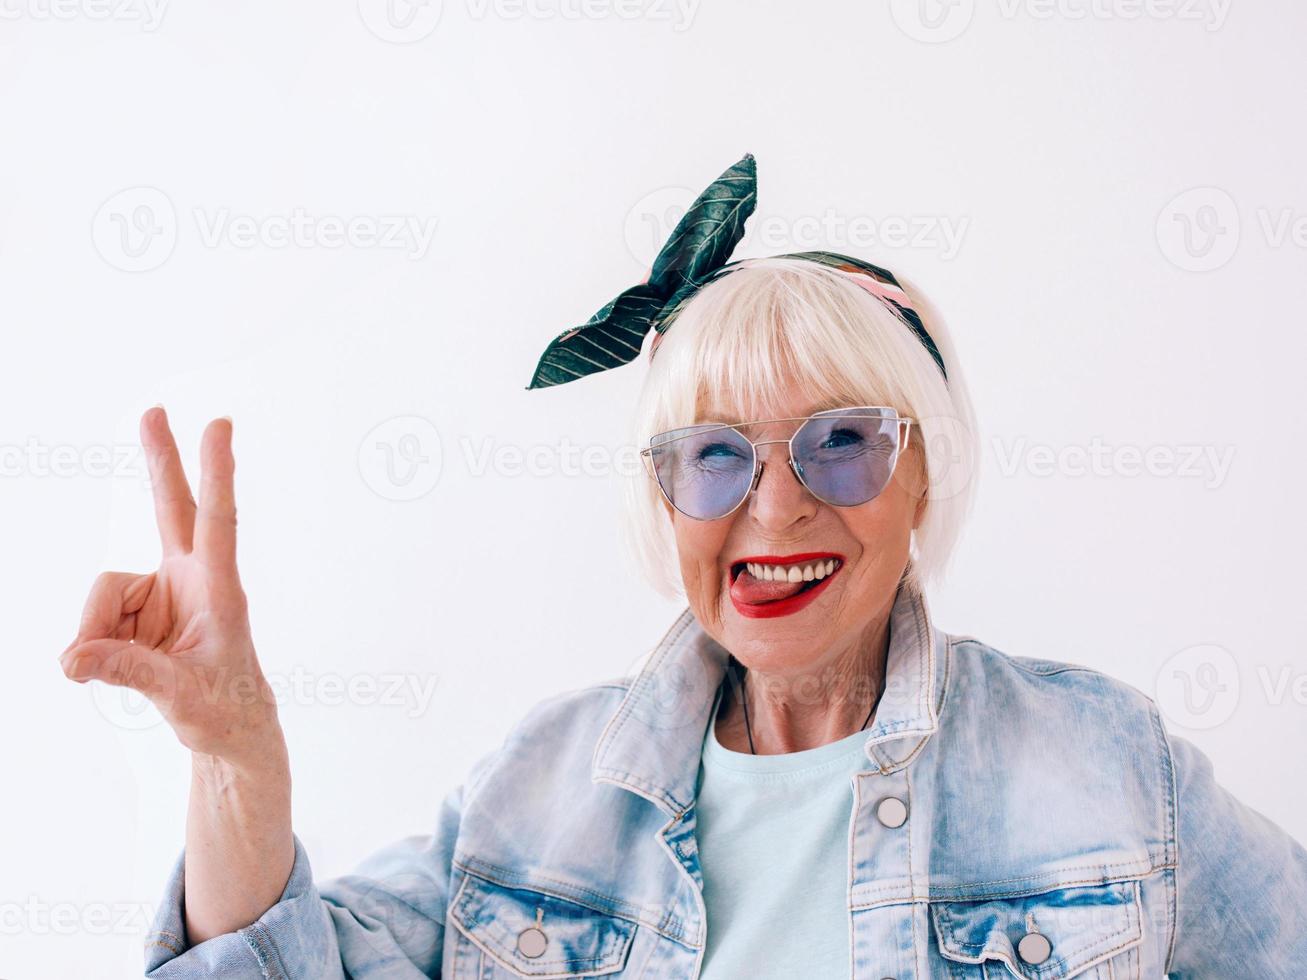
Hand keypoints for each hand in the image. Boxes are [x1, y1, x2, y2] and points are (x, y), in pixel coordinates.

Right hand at [60, 406, 280, 768]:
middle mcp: (192, 580)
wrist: (227, 729)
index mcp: (220, 590)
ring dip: (96, 635)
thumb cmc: (223, 708)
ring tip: (112, 672)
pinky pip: (95, 620)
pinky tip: (109, 667)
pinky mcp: (139, 610)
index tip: (220, 425)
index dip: (217, 474)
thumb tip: (73, 658)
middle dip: (159, 462)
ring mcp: (163, 592)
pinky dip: (93, 647)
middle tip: (155, 410)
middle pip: (170, 509)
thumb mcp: (181, 696)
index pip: (218, 522)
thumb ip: (130, 672)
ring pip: (104, 594)